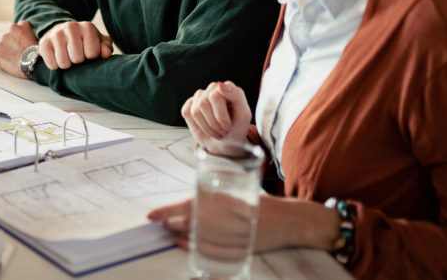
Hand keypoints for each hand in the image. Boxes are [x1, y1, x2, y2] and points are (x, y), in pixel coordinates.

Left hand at [0, 21, 37, 78]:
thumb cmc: (38, 55)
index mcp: (22, 25)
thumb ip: (30, 36)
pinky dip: (0, 61)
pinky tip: (9, 65)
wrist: (33, 64)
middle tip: (19, 54)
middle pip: (9, 37)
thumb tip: (28, 42)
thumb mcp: (39, 40)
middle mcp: (10, 30)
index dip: (20, 39)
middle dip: (12, 44)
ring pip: (2, 47)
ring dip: (6, 52)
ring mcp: (2, 40)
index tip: (23, 45)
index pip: (17, 30)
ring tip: (15, 60)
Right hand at [38, 21, 112, 69]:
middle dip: (78, 61)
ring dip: (66, 65)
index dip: (91, 57)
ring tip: (67, 57)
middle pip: (77, 58)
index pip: (92, 53)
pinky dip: (55, 66)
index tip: (88, 53)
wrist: (61, 32)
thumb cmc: (83, 41)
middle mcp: (70, 27)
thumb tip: (106, 54)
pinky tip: (57, 58)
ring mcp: (56, 34)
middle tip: (76, 56)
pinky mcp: (44, 43)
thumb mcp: (98, 41)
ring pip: (64, 63)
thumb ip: (105, 46)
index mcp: (87, 27)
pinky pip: (52, 65)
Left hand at [147, 195, 339, 253]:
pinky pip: (215, 251)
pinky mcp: (243, 248)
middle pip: (194, 222)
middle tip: (161, 222)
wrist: (293, 221)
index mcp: (229, 200)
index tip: (153, 214)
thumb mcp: (240, 194)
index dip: (170, 210)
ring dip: (183, 236)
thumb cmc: (262, 205)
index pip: (192, 204)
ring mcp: (238, 234)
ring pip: (202, 238)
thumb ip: (216, 198)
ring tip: (171, 234)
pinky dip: (198, 249)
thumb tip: (188, 204)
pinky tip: (186, 246)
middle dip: (175, 222)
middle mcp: (232, 217)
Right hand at [181, 81, 251, 151]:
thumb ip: (236, 95)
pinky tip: (206, 127)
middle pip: (203, 103)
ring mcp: (200, 96)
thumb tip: (220, 85)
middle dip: (214, 123)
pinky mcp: (190, 105)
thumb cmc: (236, 128)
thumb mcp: (244, 114)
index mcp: (227, 88)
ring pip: (195, 110)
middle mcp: (212, 89)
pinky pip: (187, 112)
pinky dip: (198, 125)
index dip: (221, 115)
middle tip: (223, 131)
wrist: (227, 143)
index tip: (228, 126)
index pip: (216, 95)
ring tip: (217, 131)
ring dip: (207, 127)